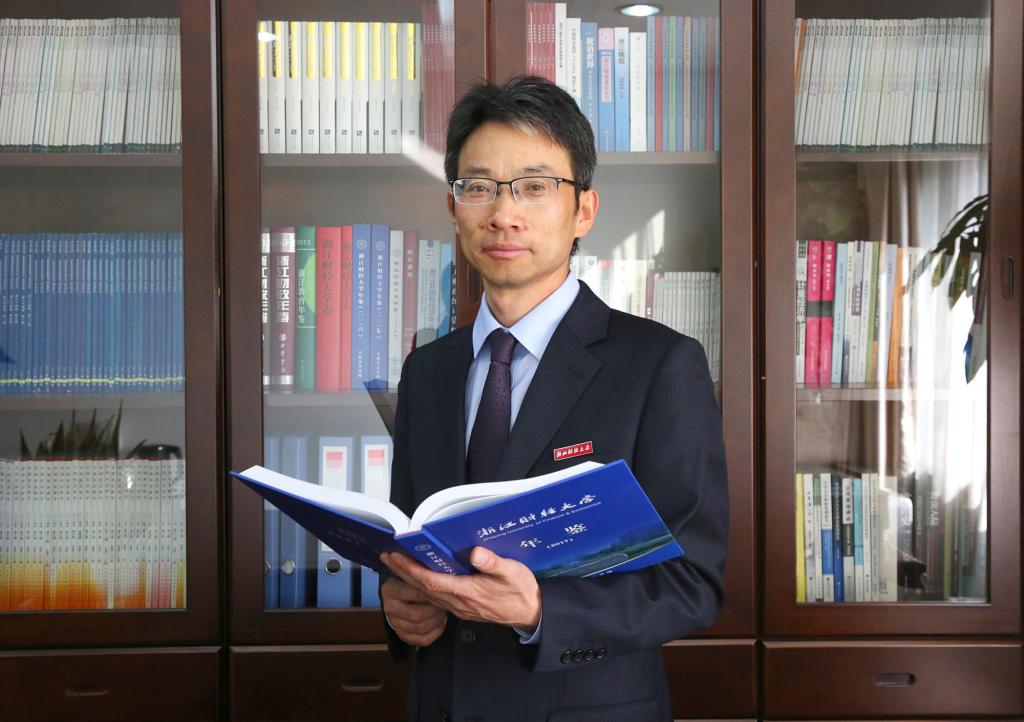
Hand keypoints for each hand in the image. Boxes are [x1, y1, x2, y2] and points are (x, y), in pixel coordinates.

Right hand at [380, 575, 448, 646]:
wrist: (400, 597)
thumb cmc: (411, 583)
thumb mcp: (411, 575)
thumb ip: (420, 574)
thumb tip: (437, 571)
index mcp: (390, 590)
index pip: (410, 593)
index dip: (428, 593)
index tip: (440, 589)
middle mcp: (390, 608)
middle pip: (415, 614)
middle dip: (435, 610)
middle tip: (445, 603)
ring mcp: (395, 623)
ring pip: (420, 627)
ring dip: (436, 620)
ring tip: (444, 611)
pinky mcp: (403, 635)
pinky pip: (422, 639)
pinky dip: (436, 632)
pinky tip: (441, 622)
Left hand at [381, 547, 541, 630]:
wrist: (530, 614)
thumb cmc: (521, 591)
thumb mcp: (512, 572)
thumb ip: (493, 563)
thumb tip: (476, 553)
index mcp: (468, 592)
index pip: (431, 582)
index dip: (411, 569)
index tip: (397, 556)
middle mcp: (459, 603)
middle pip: (424, 588)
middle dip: (403, 572)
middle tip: (387, 557)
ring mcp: (460, 608)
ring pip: (428, 594)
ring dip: (411, 579)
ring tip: (398, 565)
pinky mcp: (463, 608)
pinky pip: (437, 599)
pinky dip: (424, 587)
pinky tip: (420, 578)